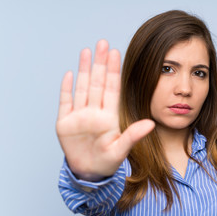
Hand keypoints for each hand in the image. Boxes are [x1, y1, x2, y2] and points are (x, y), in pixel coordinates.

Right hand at [56, 40, 154, 180]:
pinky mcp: (64, 122)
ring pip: (82, 87)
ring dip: (84, 70)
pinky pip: (65, 102)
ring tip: (87, 51)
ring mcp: (79, 115)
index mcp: (109, 116)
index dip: (114, 71)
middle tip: (103, 43)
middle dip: (100, 63)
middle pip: (98, 82)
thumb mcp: (121, 149)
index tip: (117, 53)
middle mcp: (94, 111)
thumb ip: (133, 135)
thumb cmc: (107, 161)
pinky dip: (66, 88)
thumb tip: (151, 123)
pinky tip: (69, 74)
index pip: (112, 88)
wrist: (89, 172)